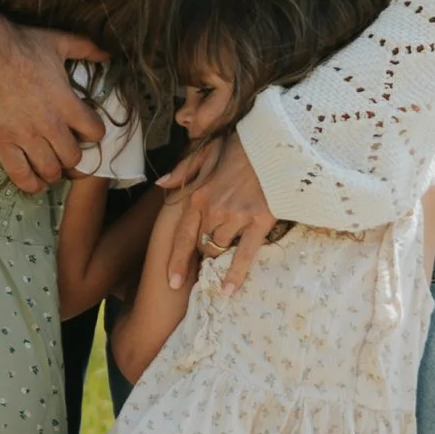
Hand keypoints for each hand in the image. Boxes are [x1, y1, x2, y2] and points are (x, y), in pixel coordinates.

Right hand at [0, 14, 106, 195]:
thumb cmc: (21, 45)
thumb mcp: (59, 41)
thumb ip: (87, 48)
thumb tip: (108, 54)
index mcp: (66, 101)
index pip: (94, 132)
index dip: (93, 132)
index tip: (86, 130)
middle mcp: (48, 124)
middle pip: (73, 157)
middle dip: (73, 155)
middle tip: (66, 149)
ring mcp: (24, 136)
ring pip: (50, 170)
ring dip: (54, 171)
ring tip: (51, 164)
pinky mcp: (1, 143)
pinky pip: (20, 176)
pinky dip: (31, 184)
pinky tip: (34, 180)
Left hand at [159, 125, 278, 284]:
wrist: (273, 142)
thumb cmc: (240, 146)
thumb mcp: (206, 152)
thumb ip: (182, 170)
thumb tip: (160, 184)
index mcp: (199, 195)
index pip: (183, 235)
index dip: (177, 261)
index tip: (172, 282)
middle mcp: (213, 209)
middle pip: (202, 244)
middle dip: (204, 251)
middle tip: (212, 253)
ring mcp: (236, 216)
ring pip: (220, 248)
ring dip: (221, 254)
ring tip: (227, 255)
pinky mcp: (259, 221)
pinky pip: (244, 254)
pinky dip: (235, 274)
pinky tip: (228, 291)